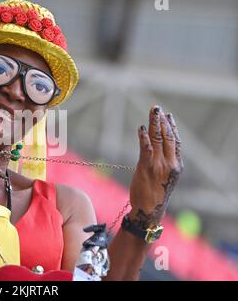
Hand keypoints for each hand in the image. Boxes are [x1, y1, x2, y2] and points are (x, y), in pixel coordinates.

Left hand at [129, 105, 182, 227]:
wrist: (148, 210)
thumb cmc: (154, 194)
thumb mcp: (164, 178)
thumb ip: (164, 163)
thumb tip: (155, 148)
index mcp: (176, 166)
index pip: (176, 142)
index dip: (172, 127)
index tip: (168, 116)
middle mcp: (170, 164)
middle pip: (168, 137)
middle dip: (162, 121)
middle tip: (157, 108)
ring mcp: (158, 165)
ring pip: (157, 139)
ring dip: (154, 123)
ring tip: (151, 112)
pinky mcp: (146, 167)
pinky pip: (146, 148)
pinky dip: (144, 136)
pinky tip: (142, 128)